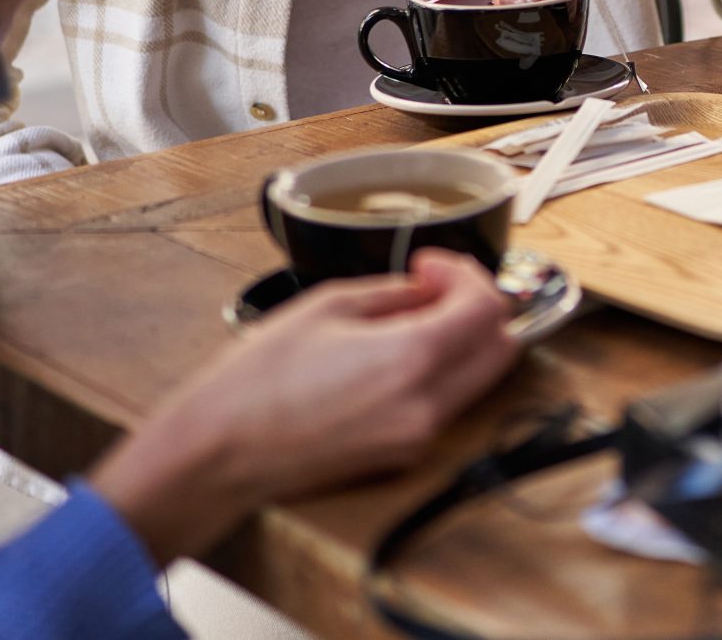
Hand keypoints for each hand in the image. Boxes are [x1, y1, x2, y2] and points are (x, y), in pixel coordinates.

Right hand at [89, 251, 517, 563]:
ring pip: (479, 378)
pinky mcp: (402, 456)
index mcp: (413, 358)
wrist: (220, 453)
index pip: (488, 308)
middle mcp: (428, 405)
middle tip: (432, 286)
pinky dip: (440, 371)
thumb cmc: (258, 379)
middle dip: (477, 306)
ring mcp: (419, 437)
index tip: (430, 264)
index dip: (467, 274)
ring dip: (462, 339)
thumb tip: (429, 288)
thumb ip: (394, 293)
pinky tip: (394, 354)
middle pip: (501, 348)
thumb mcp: (328, 306)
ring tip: (409, 317)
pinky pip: (447, 404)